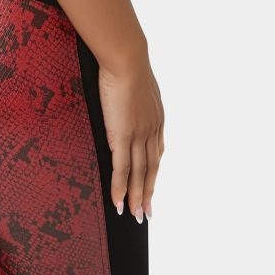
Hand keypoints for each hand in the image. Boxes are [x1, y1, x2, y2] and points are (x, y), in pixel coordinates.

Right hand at [98, 58, 164, 222]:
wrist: (126, 58)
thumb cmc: (127, 62)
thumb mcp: (137, 81)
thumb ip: (136, 95)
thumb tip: (128, 92)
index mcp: (156, 118)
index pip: (156, 151)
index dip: (153, 171)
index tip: (151, 186)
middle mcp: (151, 130)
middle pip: (151, 168)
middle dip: (148, 192)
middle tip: (147, 213)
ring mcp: (138, 134)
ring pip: (139, 173)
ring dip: (137, 196)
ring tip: (135, 215)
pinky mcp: (123, 135)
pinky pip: (122, 168)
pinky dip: (120, 188)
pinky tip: (118, 203)